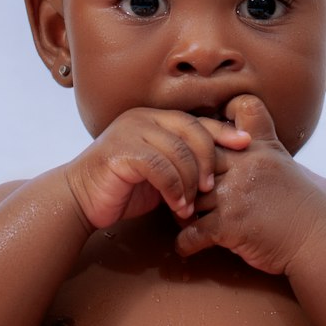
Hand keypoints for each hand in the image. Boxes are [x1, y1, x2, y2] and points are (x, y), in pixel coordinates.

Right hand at [64, 107, 250, 231]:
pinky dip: (175, 191)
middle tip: (212, 187)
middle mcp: (143, 118)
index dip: (223, 131)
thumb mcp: (159, 171)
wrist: (79, 200)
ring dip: (191, 183)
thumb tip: (220, 167)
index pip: (196, 120)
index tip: (246, 145)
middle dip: (209, 159)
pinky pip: (162, 168)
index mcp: (154, 118)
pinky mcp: (122, 151)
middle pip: (193, 130)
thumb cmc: (122, 188)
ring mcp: (131, 131)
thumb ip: (181, 162)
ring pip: (179, 151)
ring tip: (190, 206)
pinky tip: (178, 208)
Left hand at [174, 95, 325, 273]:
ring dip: (179, 212)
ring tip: (179, 219)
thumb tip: (230, 135)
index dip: (201, 130)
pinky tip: (185, 247)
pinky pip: (192, 233)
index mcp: (256, 148)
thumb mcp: (281, 163)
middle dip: (181, 176)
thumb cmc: (298, 204)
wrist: (319, 240)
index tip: (188, 146)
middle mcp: (244, 166)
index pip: (219, 123)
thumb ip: (256, 146)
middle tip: (172, 189)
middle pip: (194, 160)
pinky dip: (184, 243)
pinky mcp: (231, 225)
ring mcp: (236, 194)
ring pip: (188, 197)